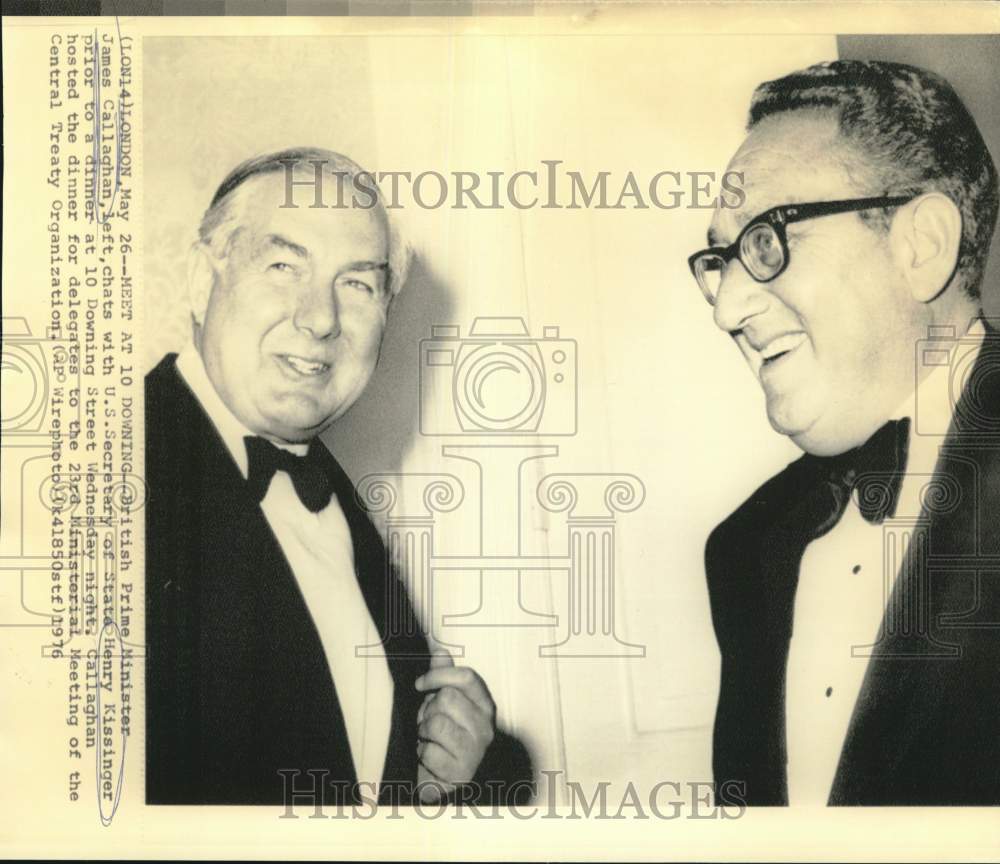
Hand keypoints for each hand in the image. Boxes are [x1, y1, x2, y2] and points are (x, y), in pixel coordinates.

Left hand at [414, 648, 495, 801]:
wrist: (450, 779)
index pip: (466, 677)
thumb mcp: (448, 703)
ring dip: (423, 732)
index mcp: (485, 705)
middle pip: (446, 698)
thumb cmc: (448, 735)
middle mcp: (485, 727)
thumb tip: (440, 650)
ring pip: (435, 724)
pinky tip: (430, 758)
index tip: (421, 684)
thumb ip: (445, 676)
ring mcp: (475, 751)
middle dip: (428, 709)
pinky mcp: (461, 774)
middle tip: (429, 721)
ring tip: (429, 739)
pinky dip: (422, 754)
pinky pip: (428, 752)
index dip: (439, 675)